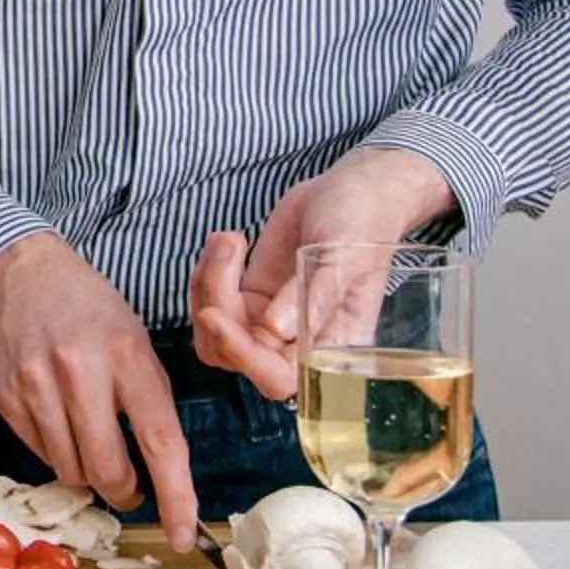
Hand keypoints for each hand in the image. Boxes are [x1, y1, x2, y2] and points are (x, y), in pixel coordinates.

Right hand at [0, 232, 197, 553]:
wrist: (21, 273)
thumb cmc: (90, 310)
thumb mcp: (135, 342)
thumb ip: (149, 402)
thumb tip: (158, 473)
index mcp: (125, 354)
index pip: (160, 441)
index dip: (175, 496)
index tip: (184, 534)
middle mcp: (78, 370)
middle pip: (107, 468)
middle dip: (124, 490)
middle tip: (129, 485)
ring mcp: (35, 384)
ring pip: (71, 470)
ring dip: (87, 471)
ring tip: (89, 437)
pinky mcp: (6, 396)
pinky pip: (39, 455)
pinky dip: (56, 451)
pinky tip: (58, 418)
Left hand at [189, 146, 459, 400]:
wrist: (355, 191)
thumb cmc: (363, 223)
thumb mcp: (345, 255)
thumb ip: (316, 295)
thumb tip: (276, 329)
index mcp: (332, 346)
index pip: (278, 377)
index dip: (243, 356)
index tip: (215, 315)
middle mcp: (297, 341)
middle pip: (231, 355)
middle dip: (215, 307)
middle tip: (227, 253)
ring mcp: (269, 319)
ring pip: (214, 329)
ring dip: (206, 283)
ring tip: (231, 238)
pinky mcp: (251, 295)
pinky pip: (212, 300)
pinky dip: (207, 270)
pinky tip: (229, 239)